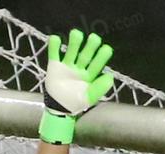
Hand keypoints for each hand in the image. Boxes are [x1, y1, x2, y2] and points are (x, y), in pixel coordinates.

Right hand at [39, 29, 114, 144]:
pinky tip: (56, 38)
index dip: (102, 57)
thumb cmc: (76, 103)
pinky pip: (54, 54)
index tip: (107, 48)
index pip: (97, 64)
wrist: (60, 109)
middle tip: (95, 38)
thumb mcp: (90, 97)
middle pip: (85, 55)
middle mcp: (79, 69)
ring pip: (71, 52)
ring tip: (77, 33)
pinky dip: (54, 46)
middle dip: (90, 47)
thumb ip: (100, 88)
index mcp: (89, 76)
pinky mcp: (54, 66)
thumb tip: (110, 77)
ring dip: (74, 43)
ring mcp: (67, 66)